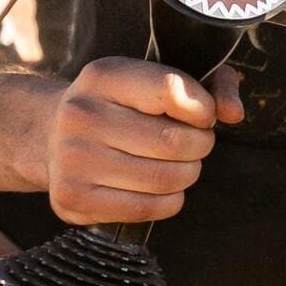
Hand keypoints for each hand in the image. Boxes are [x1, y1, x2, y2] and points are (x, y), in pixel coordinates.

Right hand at [44, 58, 243, 226]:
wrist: (51, 134)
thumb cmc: (123, 105)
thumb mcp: (157, 77)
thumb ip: (211, 85)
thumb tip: (234, 114)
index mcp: (103, 76)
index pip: (171, 90)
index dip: (203, 107)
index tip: (203, 114)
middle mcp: (80, 115)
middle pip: (173, 141)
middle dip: (200, 145)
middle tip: (195, 142)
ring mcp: (71, 160)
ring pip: (164, 179)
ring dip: (188, 174)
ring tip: (180, 164)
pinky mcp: (71, 198)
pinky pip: (146, 209)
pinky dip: (170, 201)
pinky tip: (163, 188)